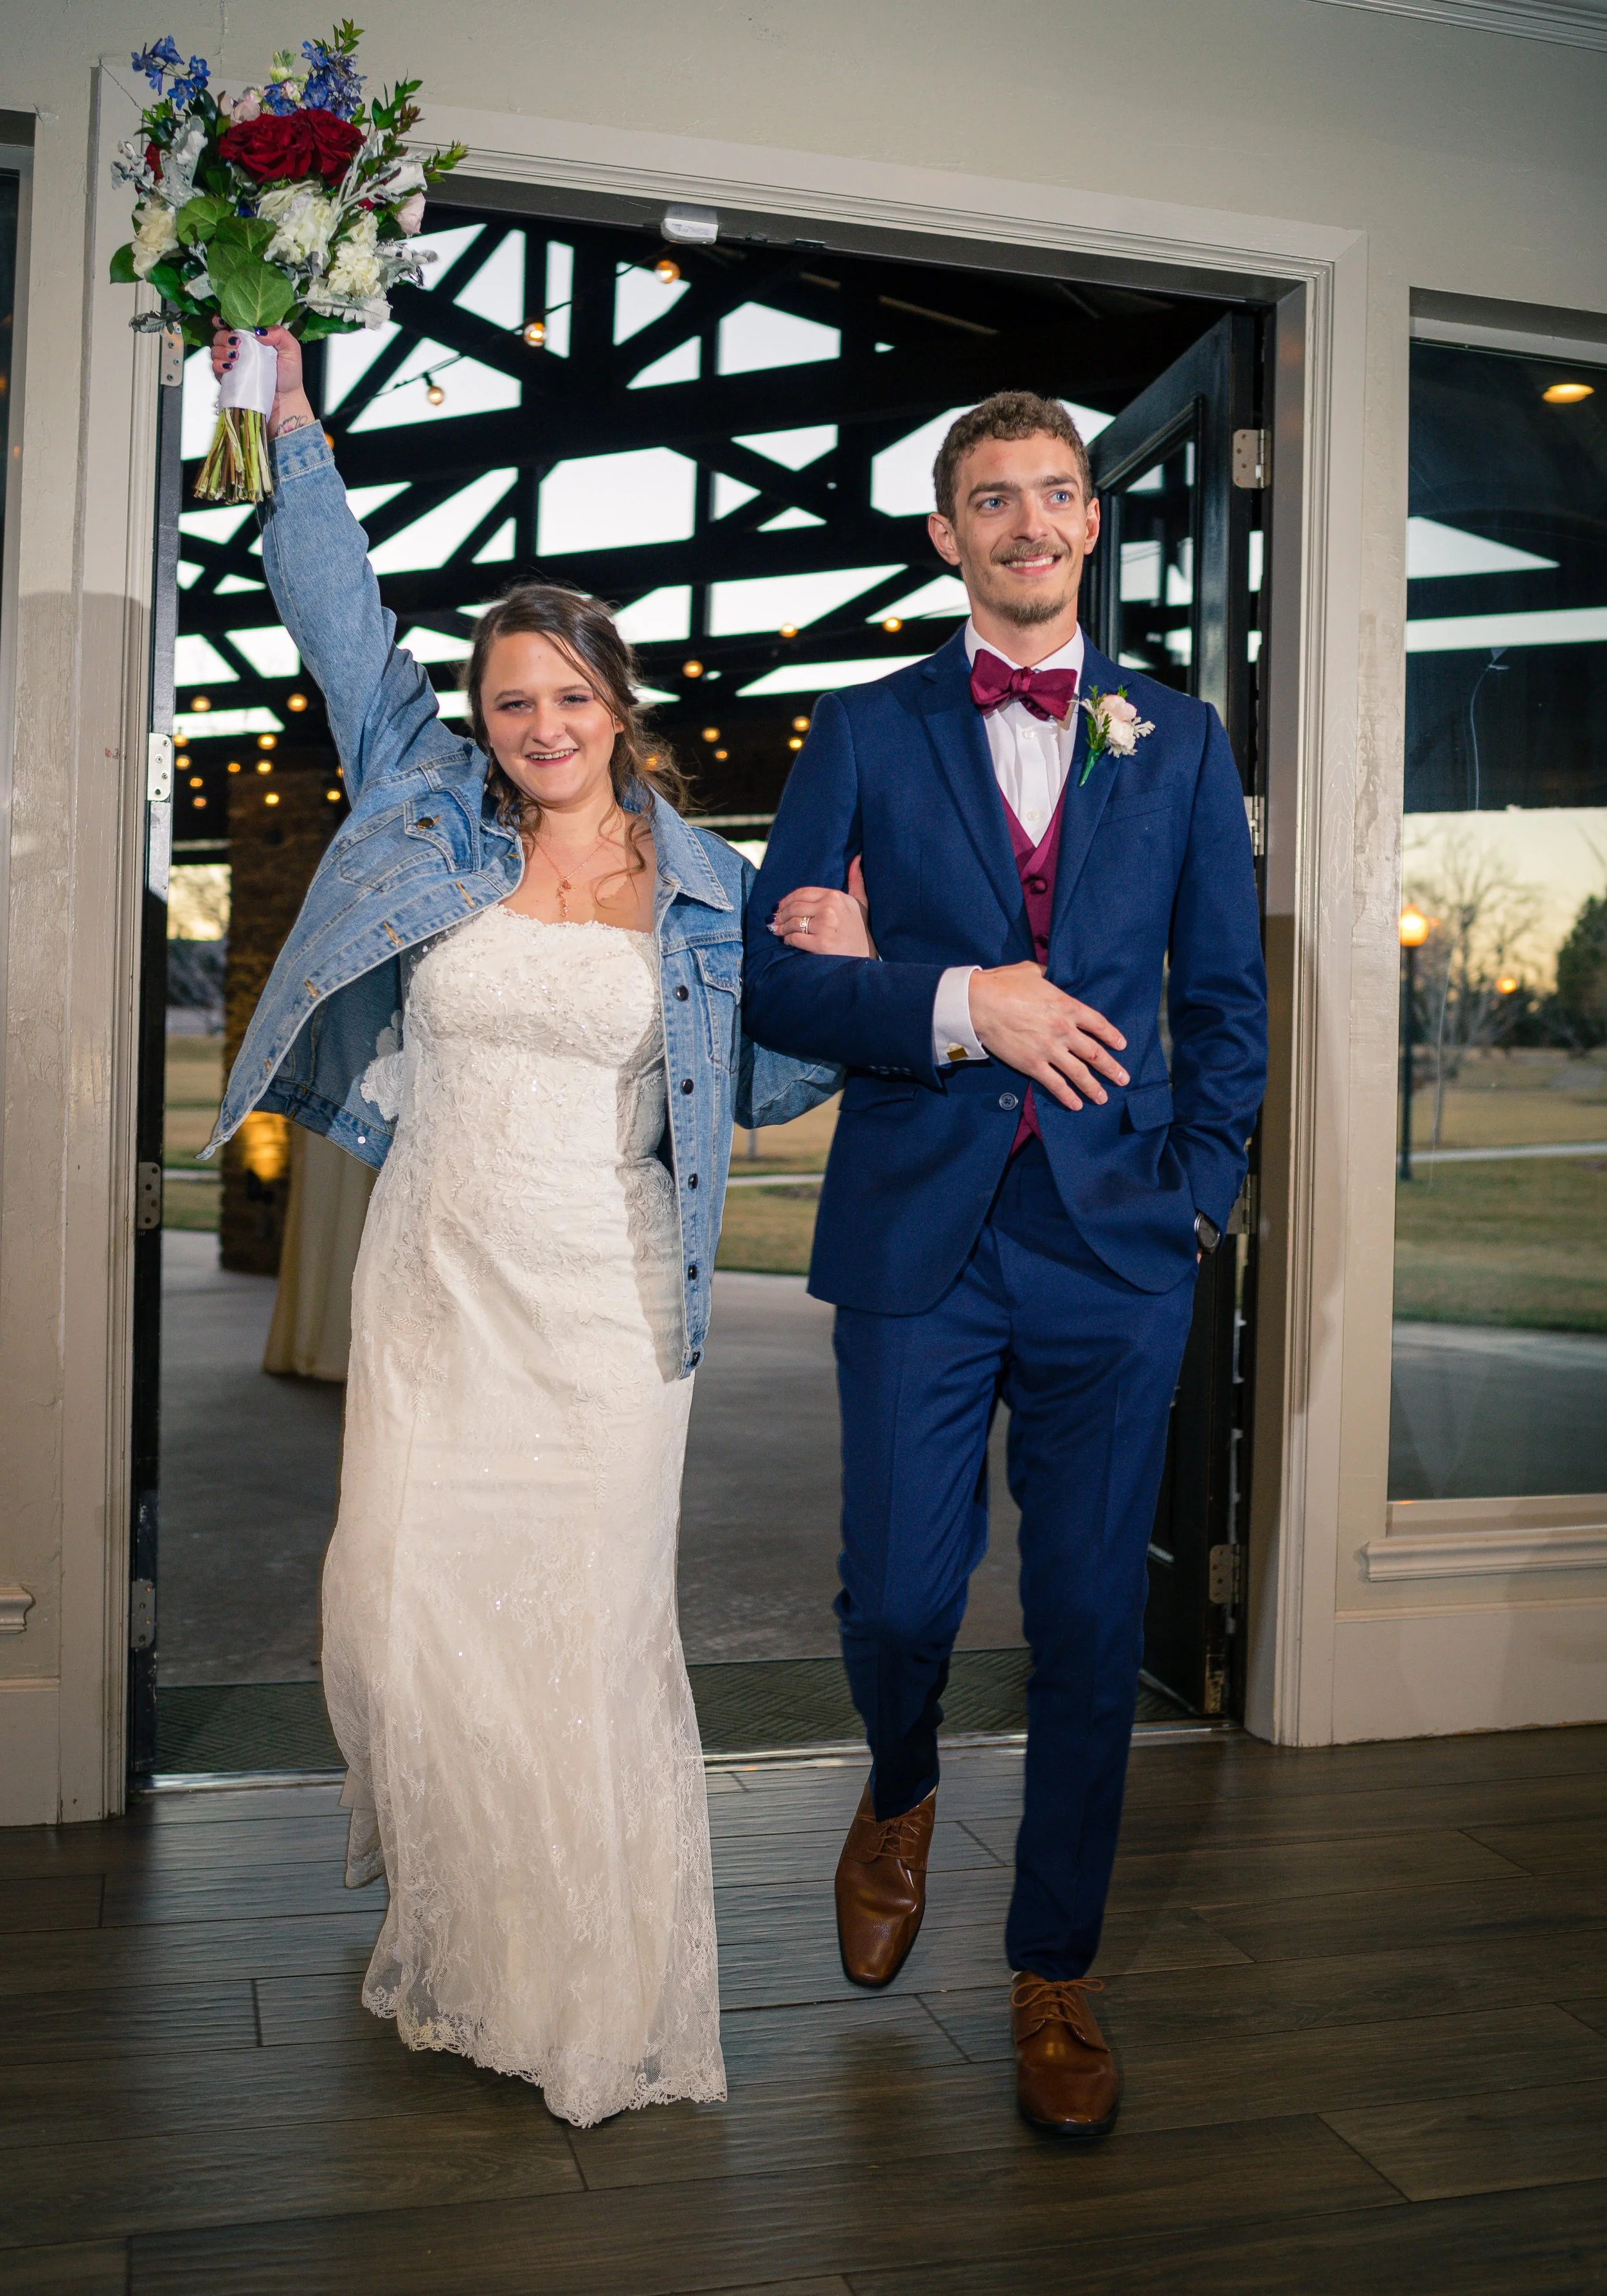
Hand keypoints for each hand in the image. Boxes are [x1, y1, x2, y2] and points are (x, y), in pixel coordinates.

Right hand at [211, 321, 312, 438]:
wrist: (285, 401)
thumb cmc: (289, 375)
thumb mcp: (291, 349)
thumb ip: (279, 334)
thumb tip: (258, 331)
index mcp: (252, 337)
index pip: (233, 322)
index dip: (224, 319)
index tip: (223, 321)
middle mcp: (240, 348)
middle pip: (220, 334)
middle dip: (224, 336)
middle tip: (236, 343)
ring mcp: (232, 363)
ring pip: (215, 349)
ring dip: (221, 350)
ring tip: (235, 356)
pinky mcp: (228, 378)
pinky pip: (215, 368)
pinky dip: (219, 365)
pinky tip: (229, 367)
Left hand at [770, 856, 874, 955]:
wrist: (867, 957)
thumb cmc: (861, 929)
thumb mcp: (861, 902)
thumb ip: (856, 880)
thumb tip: (857, 857)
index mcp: (835, 896)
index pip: (802, 893)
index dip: (787, 899)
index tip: (779, 906)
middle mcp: (829, 908)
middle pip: (794, 907)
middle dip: (780, 914)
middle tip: (773, 920)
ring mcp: (825, 926)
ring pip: (792, 922)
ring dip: (781, 927)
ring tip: (777, 930)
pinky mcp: (820, 944)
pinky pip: (795, 938)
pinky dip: (787, 939)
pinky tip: (787, 940)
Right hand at [967, 963, 1128, 1110]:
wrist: (979, 1003)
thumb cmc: (1003, 984)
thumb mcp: (1032, 971)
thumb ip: (1047, 974)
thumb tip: (1050, 973)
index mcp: (1067, 1006)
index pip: (1098, 1024)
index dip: (1112, 1036)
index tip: (1121, 1045)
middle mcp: (1064, 1030)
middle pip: (1095, 1053)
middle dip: (1111, 1068)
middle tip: (1123, 1078)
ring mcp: (1049, 1049)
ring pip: (1079, 1073)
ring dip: (1093, 1087)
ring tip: (1102, 1098)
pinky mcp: (1032, 1064)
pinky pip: (1055, 1084)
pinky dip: (1067, 1096)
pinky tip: (1076, 1105)